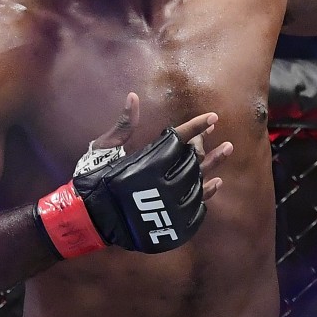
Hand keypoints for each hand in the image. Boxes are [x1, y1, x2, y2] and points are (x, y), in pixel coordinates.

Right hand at [34, 93, 232, 257]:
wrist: (88, 218)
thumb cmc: (94, 178)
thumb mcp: (105, 148)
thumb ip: (123, 125)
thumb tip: (133, 97)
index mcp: (147, 160)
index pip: (179, 138)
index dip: (196, 126)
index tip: (213, 117)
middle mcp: (162, 181)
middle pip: (192, 159)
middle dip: (205, 143)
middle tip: (214, 132)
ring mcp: (169, 202)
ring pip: (199, 180)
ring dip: (214, 164)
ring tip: (228, 149)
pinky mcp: (170, 220)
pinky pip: (196, 206)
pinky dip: (207, 193)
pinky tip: (216, 183)